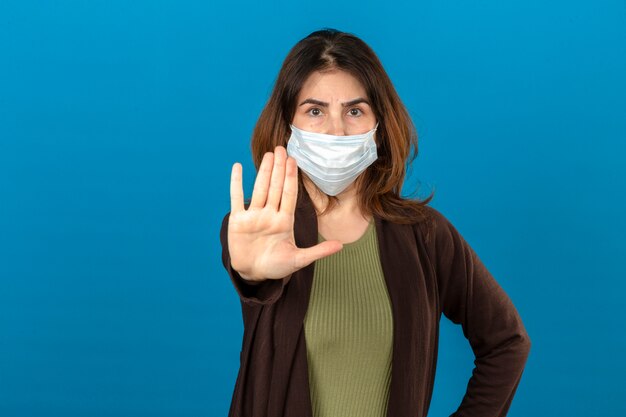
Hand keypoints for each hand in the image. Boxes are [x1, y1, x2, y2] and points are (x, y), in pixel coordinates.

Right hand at [228, 146, 342, 281]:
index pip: (289, 194)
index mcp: (284, 221)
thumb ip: (318, 252)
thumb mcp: (298, 260)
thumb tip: (341, 245)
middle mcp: (269, 214)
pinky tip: (237, 167)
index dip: (291, 177)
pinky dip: (236, 183)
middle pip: (275, 187)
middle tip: (281, 148)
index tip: (294, 160)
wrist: (254, 274)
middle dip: (279, 168)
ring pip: (259, 189)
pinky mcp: (238, 221)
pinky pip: (236, 198)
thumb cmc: (276, 266)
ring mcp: (254, 216)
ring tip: (268, 154)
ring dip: (263, 171)